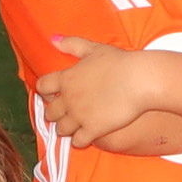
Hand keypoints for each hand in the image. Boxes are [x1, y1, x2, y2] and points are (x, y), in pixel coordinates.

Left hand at [33, 39, 164, 151]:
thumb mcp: (94, 48)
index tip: (54, 93)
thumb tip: (53, 39)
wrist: (139, 80)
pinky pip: (77, 142)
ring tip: (75, 126)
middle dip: (55, 114)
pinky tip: (88, 135)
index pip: (42, 87)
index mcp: (66, 78)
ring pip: (61, 130)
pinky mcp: (93, 130)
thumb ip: (72, 44)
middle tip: (66, 113)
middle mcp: (68, 99)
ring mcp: (79, 116)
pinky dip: (80, 140)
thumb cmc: (119, 62)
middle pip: (49, 113)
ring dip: (66, 128)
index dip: (46, 92)